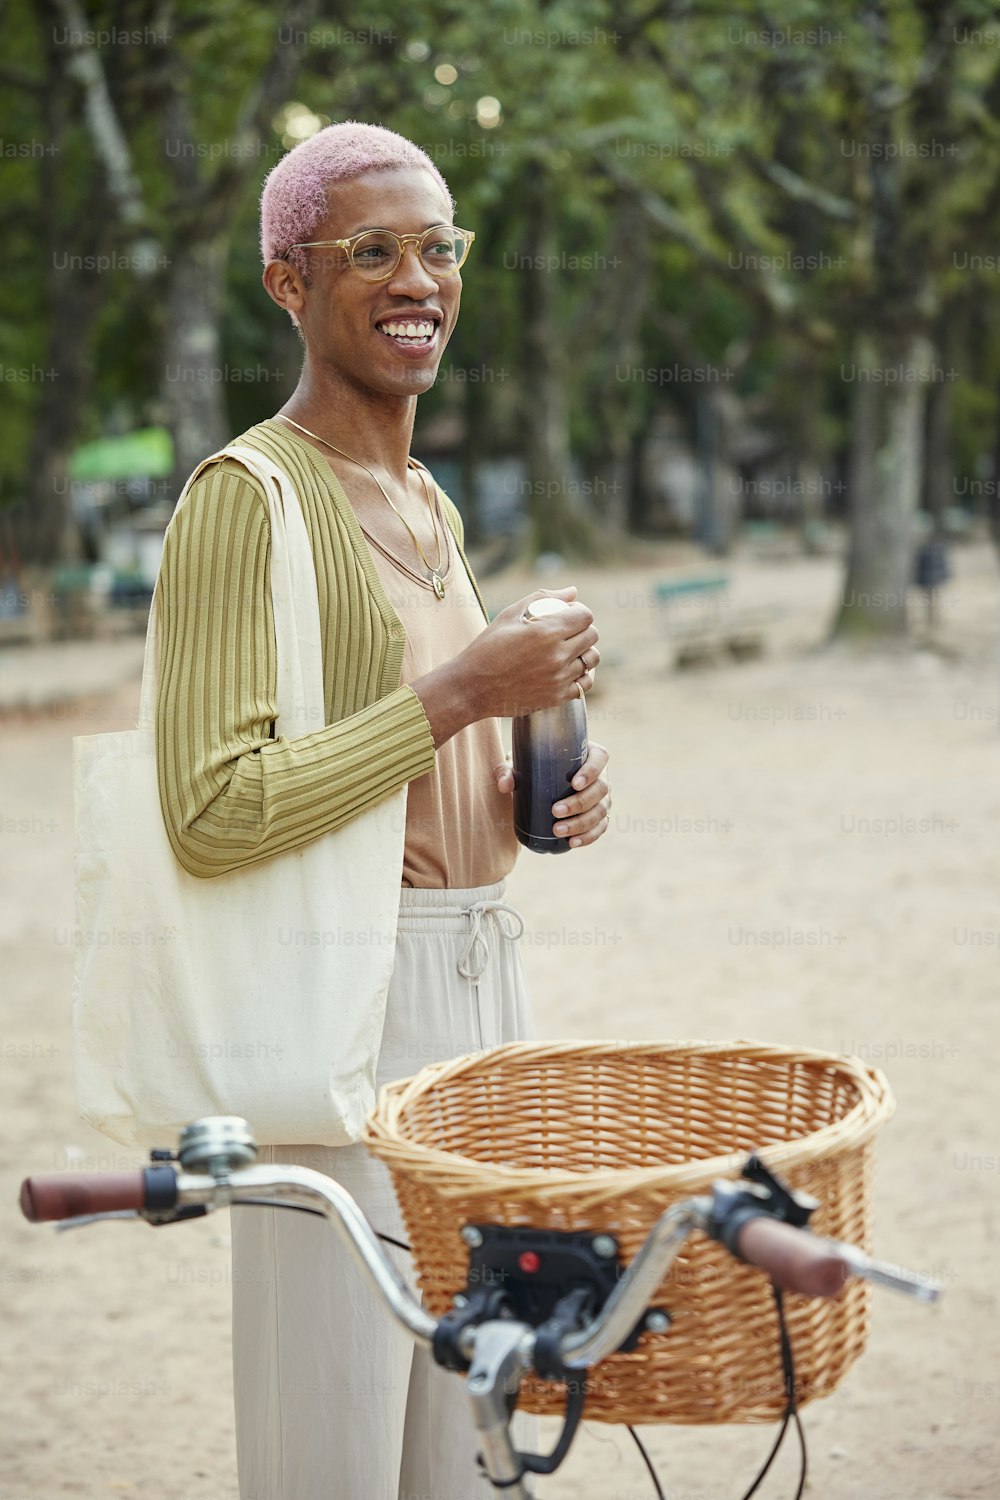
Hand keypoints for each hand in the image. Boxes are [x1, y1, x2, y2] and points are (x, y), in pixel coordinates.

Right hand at [458, 585, 599, 719]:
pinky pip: (584, 685)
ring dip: (585, 652)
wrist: (472, 687)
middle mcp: (557, 655)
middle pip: (592, 636)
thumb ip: (543, 597)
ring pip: (591, 660)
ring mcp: (559, 678)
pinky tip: (568, 671)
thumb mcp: (509, 615)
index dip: (579, 612)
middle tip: (569, 632)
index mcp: (546, 631)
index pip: (585, 616)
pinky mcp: (557, 697)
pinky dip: (580, 676)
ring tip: (570, 651)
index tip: (569, 614)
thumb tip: (573, 592)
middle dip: (583, 630)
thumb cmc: (487, 648)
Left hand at [493, 740, 610, 848]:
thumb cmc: (532, 769)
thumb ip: (507, 771)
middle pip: (601, 789)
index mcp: (587, 755)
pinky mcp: (599, 817)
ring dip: (581, 823)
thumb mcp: (518, 766)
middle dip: (580, 803)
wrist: (538, 785)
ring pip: (600, 811)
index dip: (592, 771)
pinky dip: (588, 836)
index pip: (600, 758)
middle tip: (556, 811)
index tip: (574, 783)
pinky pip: (600, 828)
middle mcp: (600, 776)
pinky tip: (572, 842)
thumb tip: (504, 785)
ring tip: (557, 830)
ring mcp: (601, 798)